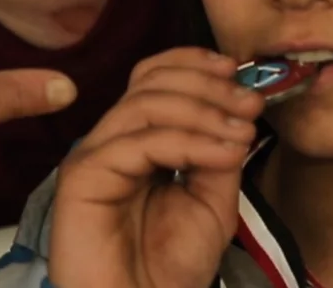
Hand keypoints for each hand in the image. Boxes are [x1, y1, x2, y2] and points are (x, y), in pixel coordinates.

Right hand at [48, 48, 265, 287]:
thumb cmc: (171, 268)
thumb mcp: (214, 200)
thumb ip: (220, 152)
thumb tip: (237, 111)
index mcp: (138, 141)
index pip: (153, 78)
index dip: (192, 65)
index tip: (238, 73)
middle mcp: (112, 142)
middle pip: (149, 82)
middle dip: (206, 85)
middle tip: (250, 105)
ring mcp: (94, 157)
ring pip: (145, 104)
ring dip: (204, 111)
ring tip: (242, 134)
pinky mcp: (83, 177)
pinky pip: (139, 142)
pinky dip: (189, 142)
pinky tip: (224, 155)